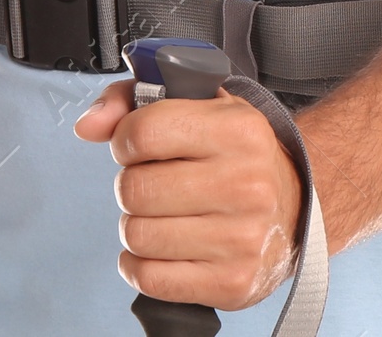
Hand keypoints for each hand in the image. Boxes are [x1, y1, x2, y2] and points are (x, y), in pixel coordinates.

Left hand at [74, 79, 301, 310]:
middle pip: (136, 189)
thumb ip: (132, 99)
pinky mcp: (232, 282)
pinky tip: (159, 247)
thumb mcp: (197, 104)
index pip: (144, 133)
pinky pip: (150, 279)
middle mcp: (245, 183)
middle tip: (152, 181)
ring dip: (136, 224)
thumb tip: (87, 125)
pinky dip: (139, 264)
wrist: (294, 204)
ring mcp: (241, 238)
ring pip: (138, 235)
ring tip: (161, 213)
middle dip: (131, 184)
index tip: (137, 144)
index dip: (126, 139)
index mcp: (238, 130)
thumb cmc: (235, 152)